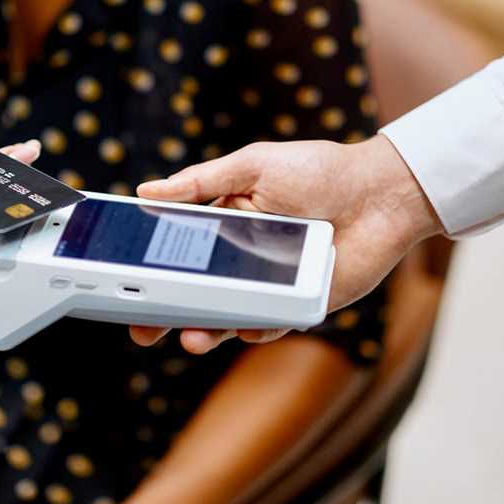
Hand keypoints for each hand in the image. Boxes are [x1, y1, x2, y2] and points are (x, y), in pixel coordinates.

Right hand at [131, 136, 442, 352]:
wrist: (381, 192)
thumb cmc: (320, 170)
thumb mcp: (253, 165)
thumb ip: (200, 183)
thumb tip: (146, 191)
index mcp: (226, 222)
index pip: (178, 253)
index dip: (150, 272)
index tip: (122, 286)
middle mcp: (244, 257)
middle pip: (195, 293)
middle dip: (166, 315)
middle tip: (143, 332)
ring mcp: (271, 283)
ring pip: (228, 315)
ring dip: (206, 330)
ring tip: (193, 338)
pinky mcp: (301, 303)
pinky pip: (271, 324)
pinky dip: (256, 329)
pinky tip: (244, 329)